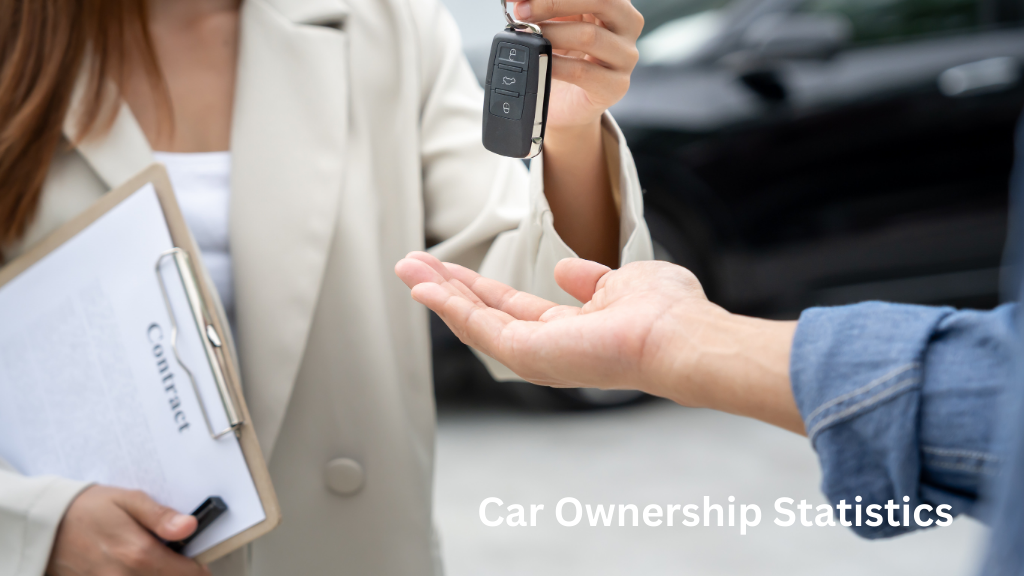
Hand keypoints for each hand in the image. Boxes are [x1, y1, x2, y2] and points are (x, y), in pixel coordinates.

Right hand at [47, 485, 208, 575]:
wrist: (42, 526)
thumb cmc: (87, 508)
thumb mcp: (128, 500)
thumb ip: (161, 516)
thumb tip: (190, 526)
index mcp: (139, 554)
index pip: (187, 574)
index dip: (197, 569)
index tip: (197, 561)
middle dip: (175, 574)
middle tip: (173, 560)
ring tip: (153, 564)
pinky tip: (132, 570)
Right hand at [395, 252, 804, 433]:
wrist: (681, 335)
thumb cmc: (666, 313)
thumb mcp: (621, 282)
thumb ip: (590, 279)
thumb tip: (566, 270)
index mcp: (568, 329)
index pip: (510, 306)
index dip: (478, 285)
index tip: (449, 267)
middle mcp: (547, 346)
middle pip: (483, 314)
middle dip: (447, 288)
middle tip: (411, 264)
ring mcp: (535, 354)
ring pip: (474, 321)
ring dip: (438, 293)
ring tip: (407, 268)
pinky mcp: (528, 355)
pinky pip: (478, 328)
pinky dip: (448, 306)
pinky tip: (425, 287)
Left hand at [511, 0, 642, 128]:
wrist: (566, 102)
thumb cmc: (563, 56)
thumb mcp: (555, 23)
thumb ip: (543, 7)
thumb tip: (518, 0)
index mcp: (615, 3)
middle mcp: (627, 25)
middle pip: (601, 1)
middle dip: (554, 3)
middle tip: (522, 12)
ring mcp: (625, 57)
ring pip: (589, 36)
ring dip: (552, 35)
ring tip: (529, 39)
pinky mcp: (616, 86)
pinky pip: (582, 71)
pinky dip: (555, 65)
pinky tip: (539, 62)